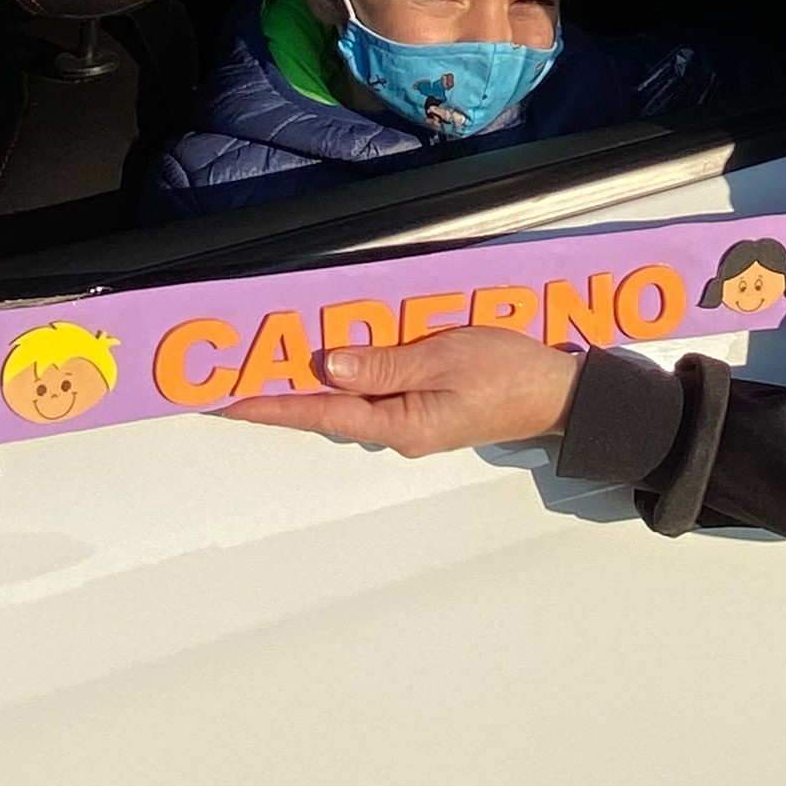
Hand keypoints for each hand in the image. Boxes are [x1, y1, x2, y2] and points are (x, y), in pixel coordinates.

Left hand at [220, 327, 582, 456]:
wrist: (558, 392)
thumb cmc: (510, 374)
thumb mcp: (447, 357)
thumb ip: (387, 363)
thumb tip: (330, 366)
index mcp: (401, 423)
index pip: (320, 412)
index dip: (271, 404)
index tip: (228, 399)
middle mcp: (399, 429)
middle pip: (330, 409)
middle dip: (285, 390)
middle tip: (242, 371)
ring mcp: (413, 421)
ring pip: (352, 398)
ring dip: (316, 380)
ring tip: (278, 358)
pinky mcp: (426, 407)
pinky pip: (378, 390)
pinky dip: (351, 373)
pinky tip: (340, 355)